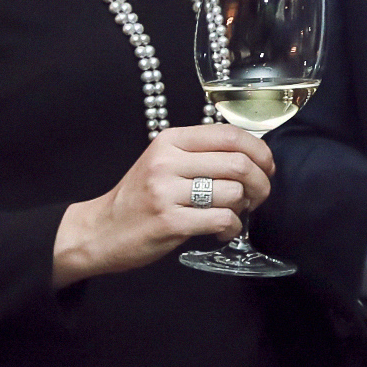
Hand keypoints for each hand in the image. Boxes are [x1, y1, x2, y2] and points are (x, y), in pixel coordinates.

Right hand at [52, 124, 273, 286]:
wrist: (99, 230)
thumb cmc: (139, 198)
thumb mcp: (164, 162)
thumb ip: (200, 154)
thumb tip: (252, 156)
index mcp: (171, 140)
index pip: (231, 135)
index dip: (260, 151)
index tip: (267, 167)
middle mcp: (168, 161)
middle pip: (239, 163)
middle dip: (261, 183)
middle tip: (258, 196)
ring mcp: (167, 192)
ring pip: (233, 193)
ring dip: (244, 208)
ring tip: (233, 213)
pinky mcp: (170, 222)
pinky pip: (222, 220)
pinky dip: (232, 228)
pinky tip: (223, 231)